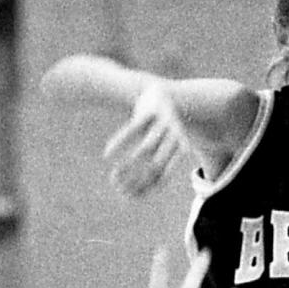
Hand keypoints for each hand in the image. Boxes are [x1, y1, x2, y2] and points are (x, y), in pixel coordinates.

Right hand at [102, 82, 190, 197]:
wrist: (159, 92)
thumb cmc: (158, 128)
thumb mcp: (160, 148)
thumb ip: (152, 169)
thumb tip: (134, 195)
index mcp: (181, 149)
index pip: (162, 177)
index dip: (143, 188)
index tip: (124, 195)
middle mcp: (176, 137)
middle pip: (154, 166)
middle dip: (134, 179)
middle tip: (115, 185)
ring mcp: (163, 123)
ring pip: (145, 149)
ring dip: (128, 164)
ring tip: (113, 173)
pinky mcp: (149, 112)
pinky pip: (132, 130)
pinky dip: (119, 142)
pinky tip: (107, 153)